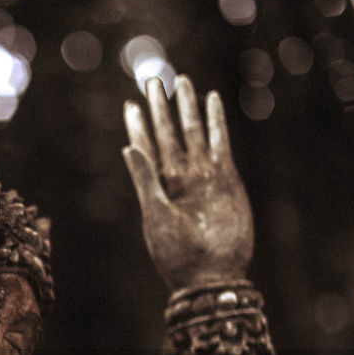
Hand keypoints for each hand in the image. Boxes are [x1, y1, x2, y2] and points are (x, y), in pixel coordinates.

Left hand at [123, 75, 253, 289]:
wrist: (211, 274)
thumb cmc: (177, 253)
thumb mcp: (156, 215)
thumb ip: (145, 180)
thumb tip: (128, 147)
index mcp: (156, 186)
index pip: (144, 147)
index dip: (137, 126)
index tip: (129, 104)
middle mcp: (177, 177)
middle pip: (167, 133)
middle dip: (159, 107)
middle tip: (151, 80)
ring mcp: (201, 175)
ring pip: (192, 132)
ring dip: (187, 108)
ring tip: (181, 81)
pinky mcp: (225, 177)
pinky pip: (218, 141)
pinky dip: (214, 121)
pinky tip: (211, 100)